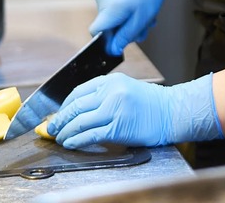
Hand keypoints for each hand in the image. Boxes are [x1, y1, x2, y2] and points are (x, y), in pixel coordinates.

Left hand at [47, 73, 222, 149]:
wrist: (173, 112)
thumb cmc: (151, 103)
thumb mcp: (125, 89)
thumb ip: (103, 96)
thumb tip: (78, 111)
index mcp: (110, 81)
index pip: (78, 91)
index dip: (64, 105)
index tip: (58, 114)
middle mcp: (111, 92)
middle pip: (76, 106)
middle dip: (60, 119)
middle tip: (51, 128)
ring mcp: (114, 109)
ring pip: (80, 121)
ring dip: (66, 132)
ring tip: (60, 139)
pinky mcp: (118, 126)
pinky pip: (91, 134)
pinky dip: (78, 140)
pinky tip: (71, 143)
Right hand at [90, 0, 178, 55]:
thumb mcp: (143, 16)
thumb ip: (126, 34)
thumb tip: (113, 49)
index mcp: (108, 9)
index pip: (96, 33)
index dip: (107, 41)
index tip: (122, 41)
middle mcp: (101, 0)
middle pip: (108, 25)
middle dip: (127, 29)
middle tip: (146, 25)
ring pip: (114, 15)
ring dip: (131, 18)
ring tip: (148, 11)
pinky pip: (115, 4)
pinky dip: (128, 7)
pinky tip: (142, 1)